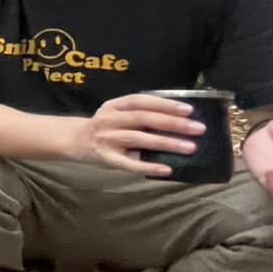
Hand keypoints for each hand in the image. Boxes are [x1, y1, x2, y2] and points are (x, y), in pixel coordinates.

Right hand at [74, 93, 203, 176]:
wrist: (74, 140)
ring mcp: (107, 139)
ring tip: (189, 147)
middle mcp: (110, 120)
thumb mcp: (116, 113)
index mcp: (114, 106)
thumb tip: (178, 117)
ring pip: (139, 139)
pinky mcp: (106, 158)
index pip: (142, 101)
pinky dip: (149, 166)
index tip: (189, 110)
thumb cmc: (104, 126)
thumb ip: (139, 113)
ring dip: (166, 142)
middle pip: (144, 119)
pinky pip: (129, 163)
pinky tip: (167, 169)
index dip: (165, 104)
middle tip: (198, 129)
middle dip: (173, 123)